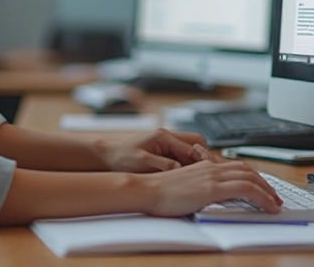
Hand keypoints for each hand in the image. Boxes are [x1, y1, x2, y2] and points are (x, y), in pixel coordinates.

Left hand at [96, 128, 214, 172]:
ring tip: (194, 177)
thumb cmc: (121, 158)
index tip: (207, 171)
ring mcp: (166, 143)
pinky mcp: (164, 150)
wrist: (107, 157)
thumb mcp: (143, 163)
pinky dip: (186, 164)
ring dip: (194, 162)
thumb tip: (181, 168)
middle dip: (203, 158)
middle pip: (197, 143)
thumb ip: (164, 164)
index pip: (192, 145)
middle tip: (204, 174)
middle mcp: (167, 136)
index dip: (201, 159)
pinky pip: (182, 155)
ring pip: (191, 149)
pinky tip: (184, 176)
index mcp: (163, 136)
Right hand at [139, 159, 283, 216]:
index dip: (252, 176)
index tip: (261, 187)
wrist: (145, 190)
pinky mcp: (212, 188)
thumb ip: (198, 187)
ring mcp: (212, 176)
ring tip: (275, 203)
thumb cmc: (158, 192)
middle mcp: (210, 167)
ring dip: (268, 191)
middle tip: (274, 196)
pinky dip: (263, 197)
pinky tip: (269, 207)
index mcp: (203, 166)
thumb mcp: (183, 186)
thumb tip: (208, 197)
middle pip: (247, 169)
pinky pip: (246, 190)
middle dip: (264, 183)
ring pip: (251, 178)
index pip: (235, 166)